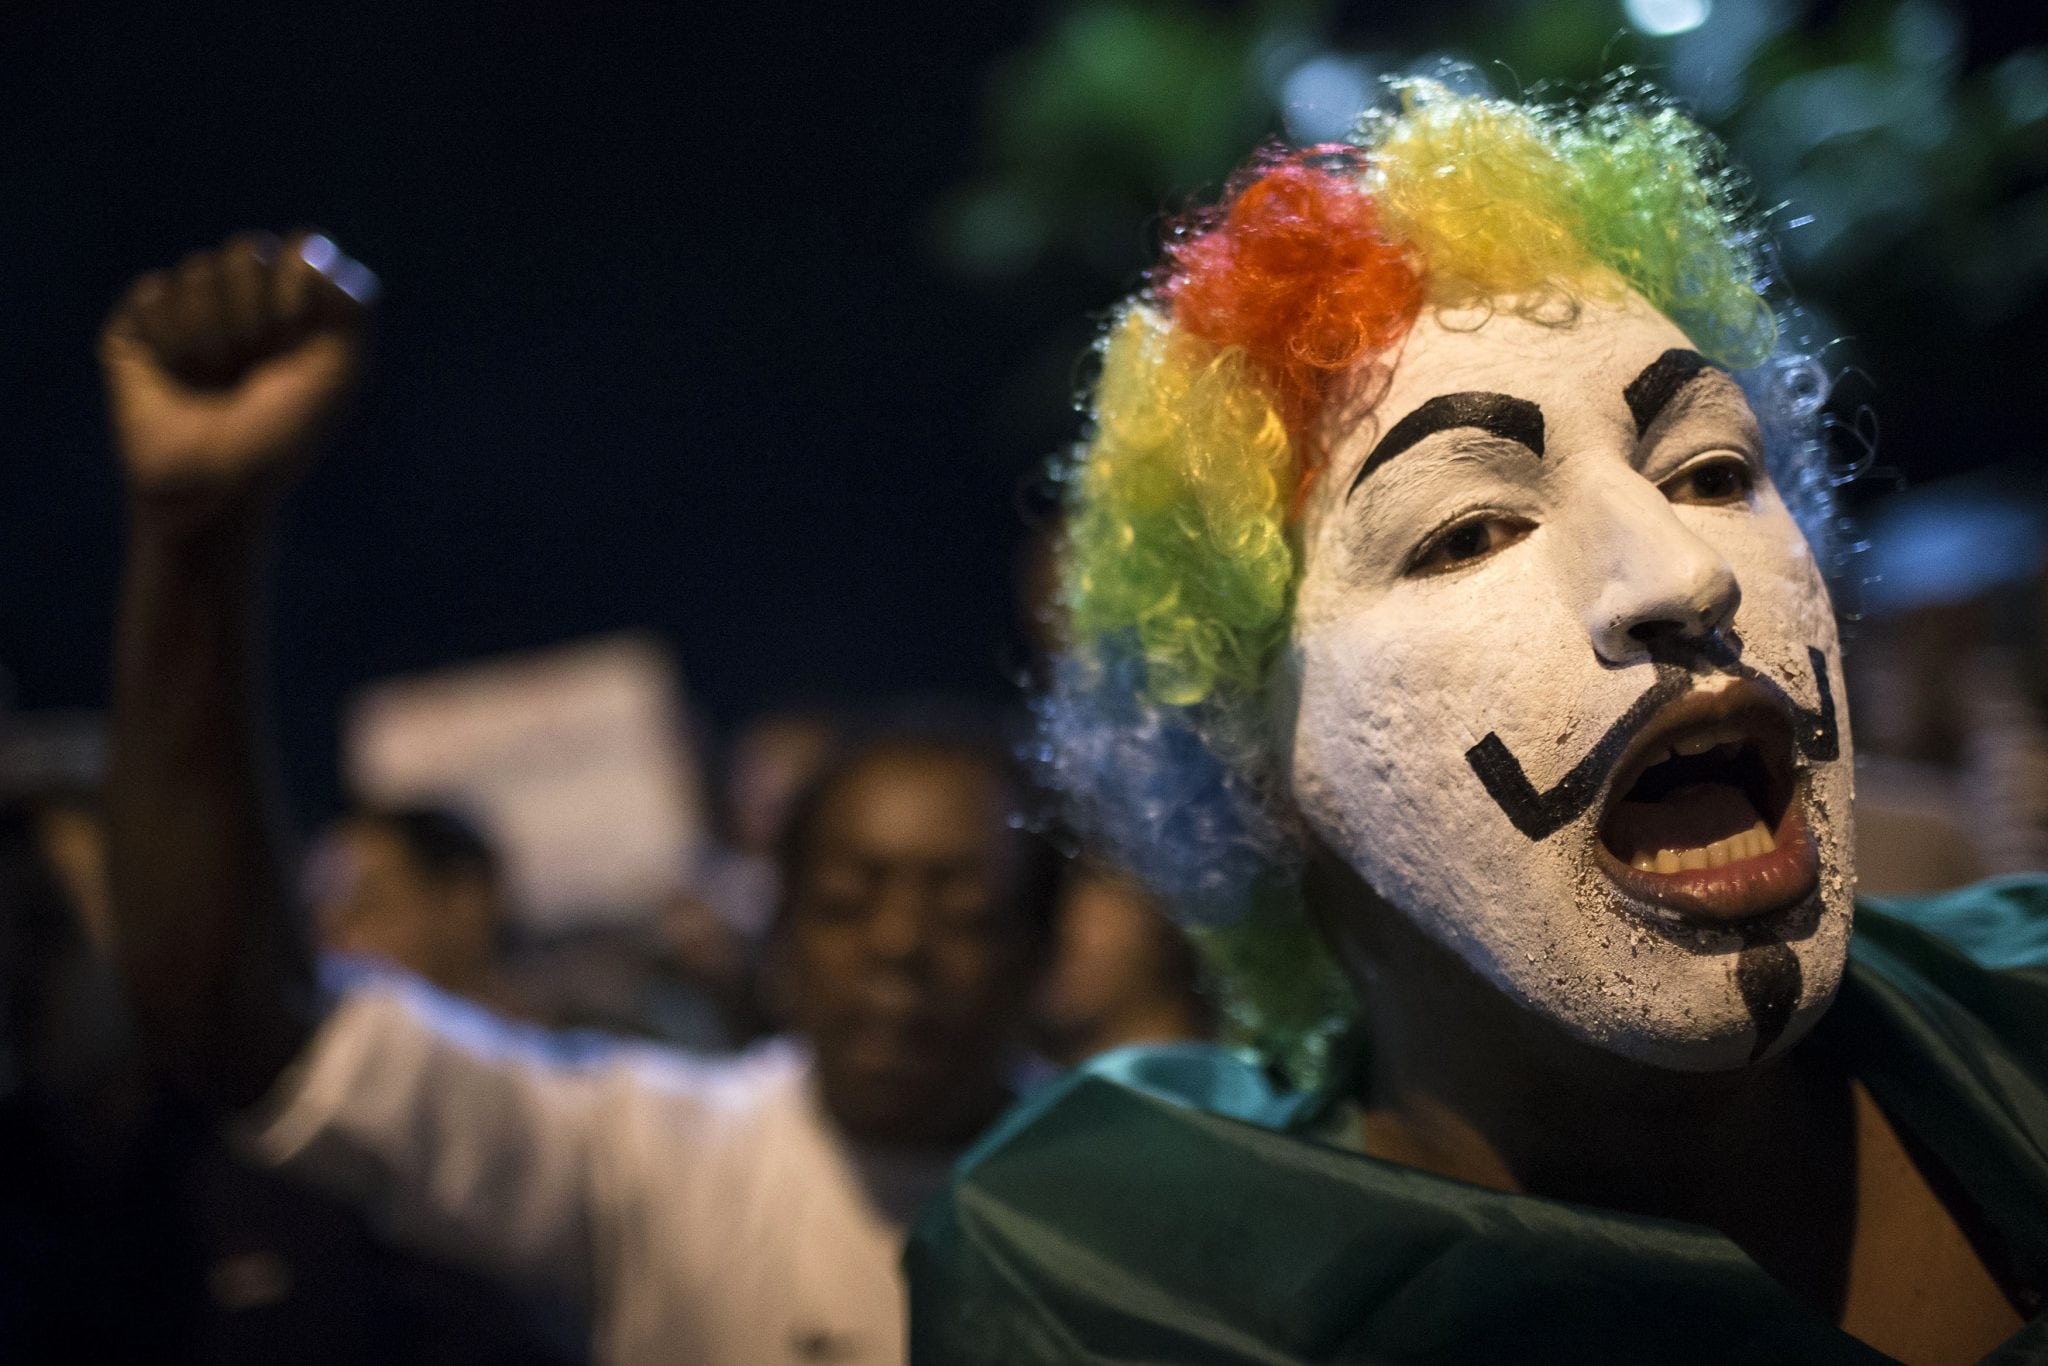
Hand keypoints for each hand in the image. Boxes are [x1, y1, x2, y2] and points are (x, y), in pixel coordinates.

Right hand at [101, 232, 375, 515]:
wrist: (215, 485)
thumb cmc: (283, 437)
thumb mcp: (339, 376)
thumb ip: (353, 306)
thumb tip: (315, 251)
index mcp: (295, 315)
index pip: (302, 250)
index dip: (298, 288)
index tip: (295, 332)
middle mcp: (243, 309)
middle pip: (248, 249)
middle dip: (254, 306)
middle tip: (252, 359)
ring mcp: (189, 318)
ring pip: (197, 268)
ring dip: (211, 329)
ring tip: (212, 376)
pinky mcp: (137, 333)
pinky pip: (152, 293)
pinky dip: (167, 335)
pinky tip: (173, 373)